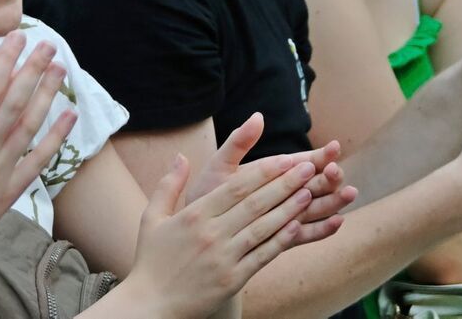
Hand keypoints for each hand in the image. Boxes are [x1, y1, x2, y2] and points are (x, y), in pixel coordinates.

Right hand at [0, 32, 77, 270]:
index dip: (5, 60)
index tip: (15, 37)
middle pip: (16, 101)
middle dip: (33, 69)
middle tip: (46, 44)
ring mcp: (2, 172)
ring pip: (32, 125)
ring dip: (48, 94)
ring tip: (59, 68)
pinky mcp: (11, 191)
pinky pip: (40, 160)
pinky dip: (57, 137)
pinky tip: (68, 115)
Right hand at [120, 152, 319, 318]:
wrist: (152, 304)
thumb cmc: (150, 259)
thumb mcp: (152, 218)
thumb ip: (168, 185)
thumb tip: (181, 157)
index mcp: (193, 216)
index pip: (235, 188)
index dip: (263, 172)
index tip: (285, 158)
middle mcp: (211, 234)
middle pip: (255, 204)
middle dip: (285, 184)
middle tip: (308, 168)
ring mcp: (224, 258)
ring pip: (263, 228)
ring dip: (289, 209)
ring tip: (310, 193)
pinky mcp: (233, 279)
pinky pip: (262, 256)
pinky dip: (281, 240)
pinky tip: (298, 227)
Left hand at [189, 113, 354, 244]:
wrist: (197, 223)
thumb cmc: (207, 190)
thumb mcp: (222, 164)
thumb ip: (240, 142)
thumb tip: (258, 115)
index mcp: (271, 173)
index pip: (302, 162)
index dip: (320, 155)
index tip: (334, 147)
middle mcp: (283, 194)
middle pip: (315, 185)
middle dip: (329, 178)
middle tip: (338, 172)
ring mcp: (285, 216)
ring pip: (316, 208)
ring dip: (334, 201)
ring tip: (350, 193)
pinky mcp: (282, 238)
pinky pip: (306, 235)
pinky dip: (323, 230)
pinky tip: (338, 222)